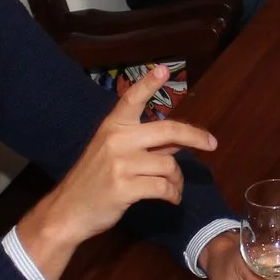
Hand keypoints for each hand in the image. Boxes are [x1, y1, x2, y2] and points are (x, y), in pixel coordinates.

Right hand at [17, 67, 217, 279]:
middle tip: (211, 144)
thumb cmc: (93, 181)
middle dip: (195, 137)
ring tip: (174, 188)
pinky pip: (163, 187)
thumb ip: (146, 143)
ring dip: (178, 180)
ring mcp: (120, 163)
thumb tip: (179, 140)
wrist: (68, 211)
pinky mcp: (125, 187)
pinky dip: (172, 194)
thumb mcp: (113, 153)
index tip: (163, 69)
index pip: (132, 98)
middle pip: (168, 131)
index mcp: (112, 126)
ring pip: (169, 164)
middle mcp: (117, 139)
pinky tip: (170, 198)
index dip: (148, 83)